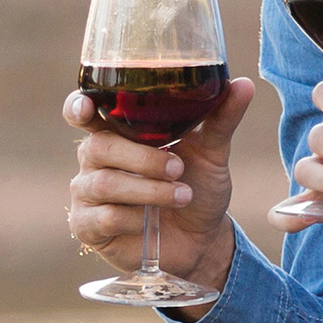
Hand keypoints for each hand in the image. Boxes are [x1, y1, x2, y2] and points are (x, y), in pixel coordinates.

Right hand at [62, 77, 258, 301]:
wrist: (202, 238)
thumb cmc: (197, 186)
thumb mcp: (212, 152)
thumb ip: (221, 118)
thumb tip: (243, 84)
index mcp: (116, 131)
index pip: (83, 111)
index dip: (78, 107)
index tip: (87, 108)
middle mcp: (94, 158)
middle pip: (99, 147)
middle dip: (142, 158)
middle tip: (178, 169)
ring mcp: (86, 192)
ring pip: (105, 184)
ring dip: (149, 190)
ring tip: (182, 195)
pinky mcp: (87, 226)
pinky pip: (105, 217)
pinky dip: (135, 219)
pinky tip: (151, 222)